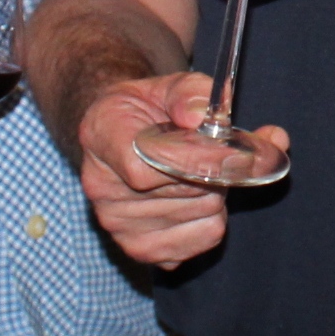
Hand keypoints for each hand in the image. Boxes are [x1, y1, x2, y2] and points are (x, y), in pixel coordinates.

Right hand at [74, 71, 275, 269]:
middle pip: (185, 188)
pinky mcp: (142, 250)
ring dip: (217, 190)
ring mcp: (118, 224)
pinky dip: (214, 217)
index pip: (149, 163)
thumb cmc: (146, 110)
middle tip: (218, 152)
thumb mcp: (166, 85)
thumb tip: (201, 115)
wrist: (121, 136)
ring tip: (198, 173)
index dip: (198, 158)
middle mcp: (102, 187)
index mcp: (101, 135)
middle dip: (215, 168)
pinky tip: (196, 199)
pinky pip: (206, 237)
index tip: (232, 149)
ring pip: (205, 212)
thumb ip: (190, 92)